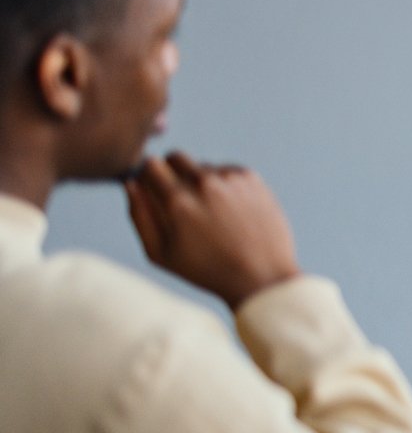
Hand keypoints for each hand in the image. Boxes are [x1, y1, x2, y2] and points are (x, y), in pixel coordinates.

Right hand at [125, 153, 300, 310]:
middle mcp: (205, 184)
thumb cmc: (205, 270)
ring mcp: (231, 178)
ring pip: (203, 165)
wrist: (261, 275)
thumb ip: (139, 215)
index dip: (148, 177)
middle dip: (171, 172)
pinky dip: (224, 184)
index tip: (153, 191)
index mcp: (178, 202)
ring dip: (200, 182)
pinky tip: (230, 210)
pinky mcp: (251, 178)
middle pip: (175, 157)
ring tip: (210, 215)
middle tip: (179, 200)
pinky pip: (226, 171)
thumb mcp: (160, 253)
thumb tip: (131, 183)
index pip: (150, 165)